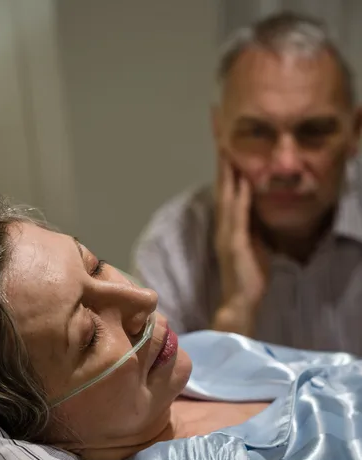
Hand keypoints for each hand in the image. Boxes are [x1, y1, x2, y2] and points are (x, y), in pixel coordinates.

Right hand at [212, 156, 268, 334]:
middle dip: (222, 163)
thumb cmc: (248, 275)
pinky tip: (244, 180)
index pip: (227, 193)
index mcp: (228, 226)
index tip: (227, 148)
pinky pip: (239, 215)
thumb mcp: (254, 244)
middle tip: (221, 138)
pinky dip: (241, 196)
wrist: (240, 301)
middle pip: (223, 188)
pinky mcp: (235, 243)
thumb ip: (253, 225)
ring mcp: (227, 234)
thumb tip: (259, 207)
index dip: (226, 171)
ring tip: (227, 150)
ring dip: (227, 173)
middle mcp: (223, 226)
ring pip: (227, 197)